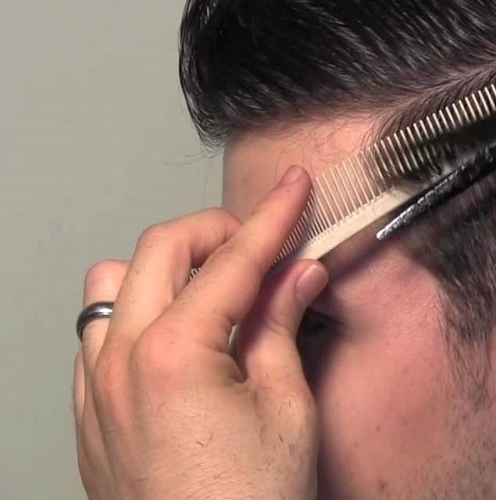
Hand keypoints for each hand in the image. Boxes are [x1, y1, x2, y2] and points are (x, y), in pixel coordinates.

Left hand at [73, 166, 328, 499]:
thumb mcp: (287, 409)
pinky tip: (179, 333)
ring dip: (165, 269)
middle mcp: (120, 361)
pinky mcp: (90, 415)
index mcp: (173, 353)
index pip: (232, 259)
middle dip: (218, 232)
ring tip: (216, 287)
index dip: (274, 217)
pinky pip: (97, 333)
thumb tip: (297, 275)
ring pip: (112, 284)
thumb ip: (282, 327)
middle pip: (160, 249)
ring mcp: (95, 388)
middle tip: (267, 244)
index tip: (295, 188)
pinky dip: (137, 312)